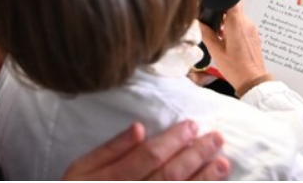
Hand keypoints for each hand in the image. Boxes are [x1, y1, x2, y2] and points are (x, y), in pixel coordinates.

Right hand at [62, 120, 229, 180]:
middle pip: (169, 176)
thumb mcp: (79, 170)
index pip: (149, 156)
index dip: (174, 139)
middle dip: (196, 155)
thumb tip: (140, 128)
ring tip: (223, 164)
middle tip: (217, 138)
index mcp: (112, 180)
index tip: (193, 125)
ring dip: (204, 180)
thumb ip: (109, 150)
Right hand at [199, 4, 267, 91]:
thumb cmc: (235, 68)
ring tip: (220, 34)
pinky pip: (244, 25)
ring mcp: (252, 29)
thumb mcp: (216, 52)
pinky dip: (235, 28)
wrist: (252, 81)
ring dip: (229, 21)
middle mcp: (247, 23)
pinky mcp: (254, 35)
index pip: (233, 0)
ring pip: (239, 17)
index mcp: (236, 24)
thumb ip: (207, 34)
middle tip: (213, 23)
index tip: (214, 5)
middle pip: (235, 8)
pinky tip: (228, 40)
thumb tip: (199, 23)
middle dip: (223, 12)